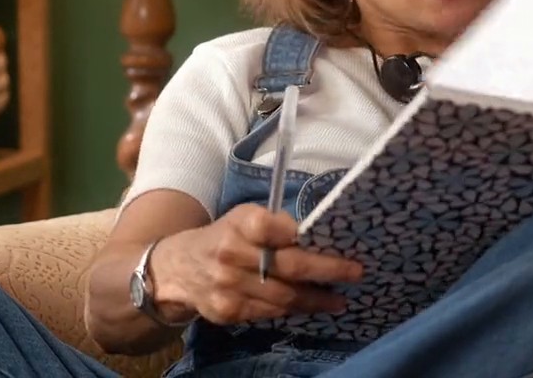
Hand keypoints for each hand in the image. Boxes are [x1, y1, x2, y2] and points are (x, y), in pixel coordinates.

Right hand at [151, 204, 362, 324]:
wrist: (176, 270)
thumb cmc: (223, 238)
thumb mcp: (242, 219)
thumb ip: (275, 226)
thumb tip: (317, 236)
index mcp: (238, 223)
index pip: (272, 227)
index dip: (301, 235)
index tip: (333, 240)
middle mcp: (231, 254)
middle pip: (288, 266)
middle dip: (327, 271)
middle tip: (355, 273)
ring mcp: (228, 285)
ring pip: (283, 296)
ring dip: (316, 299)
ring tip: (339, 299)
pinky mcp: (227, 311)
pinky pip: (270, 313)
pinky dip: (293, 310)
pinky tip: (310, 307)